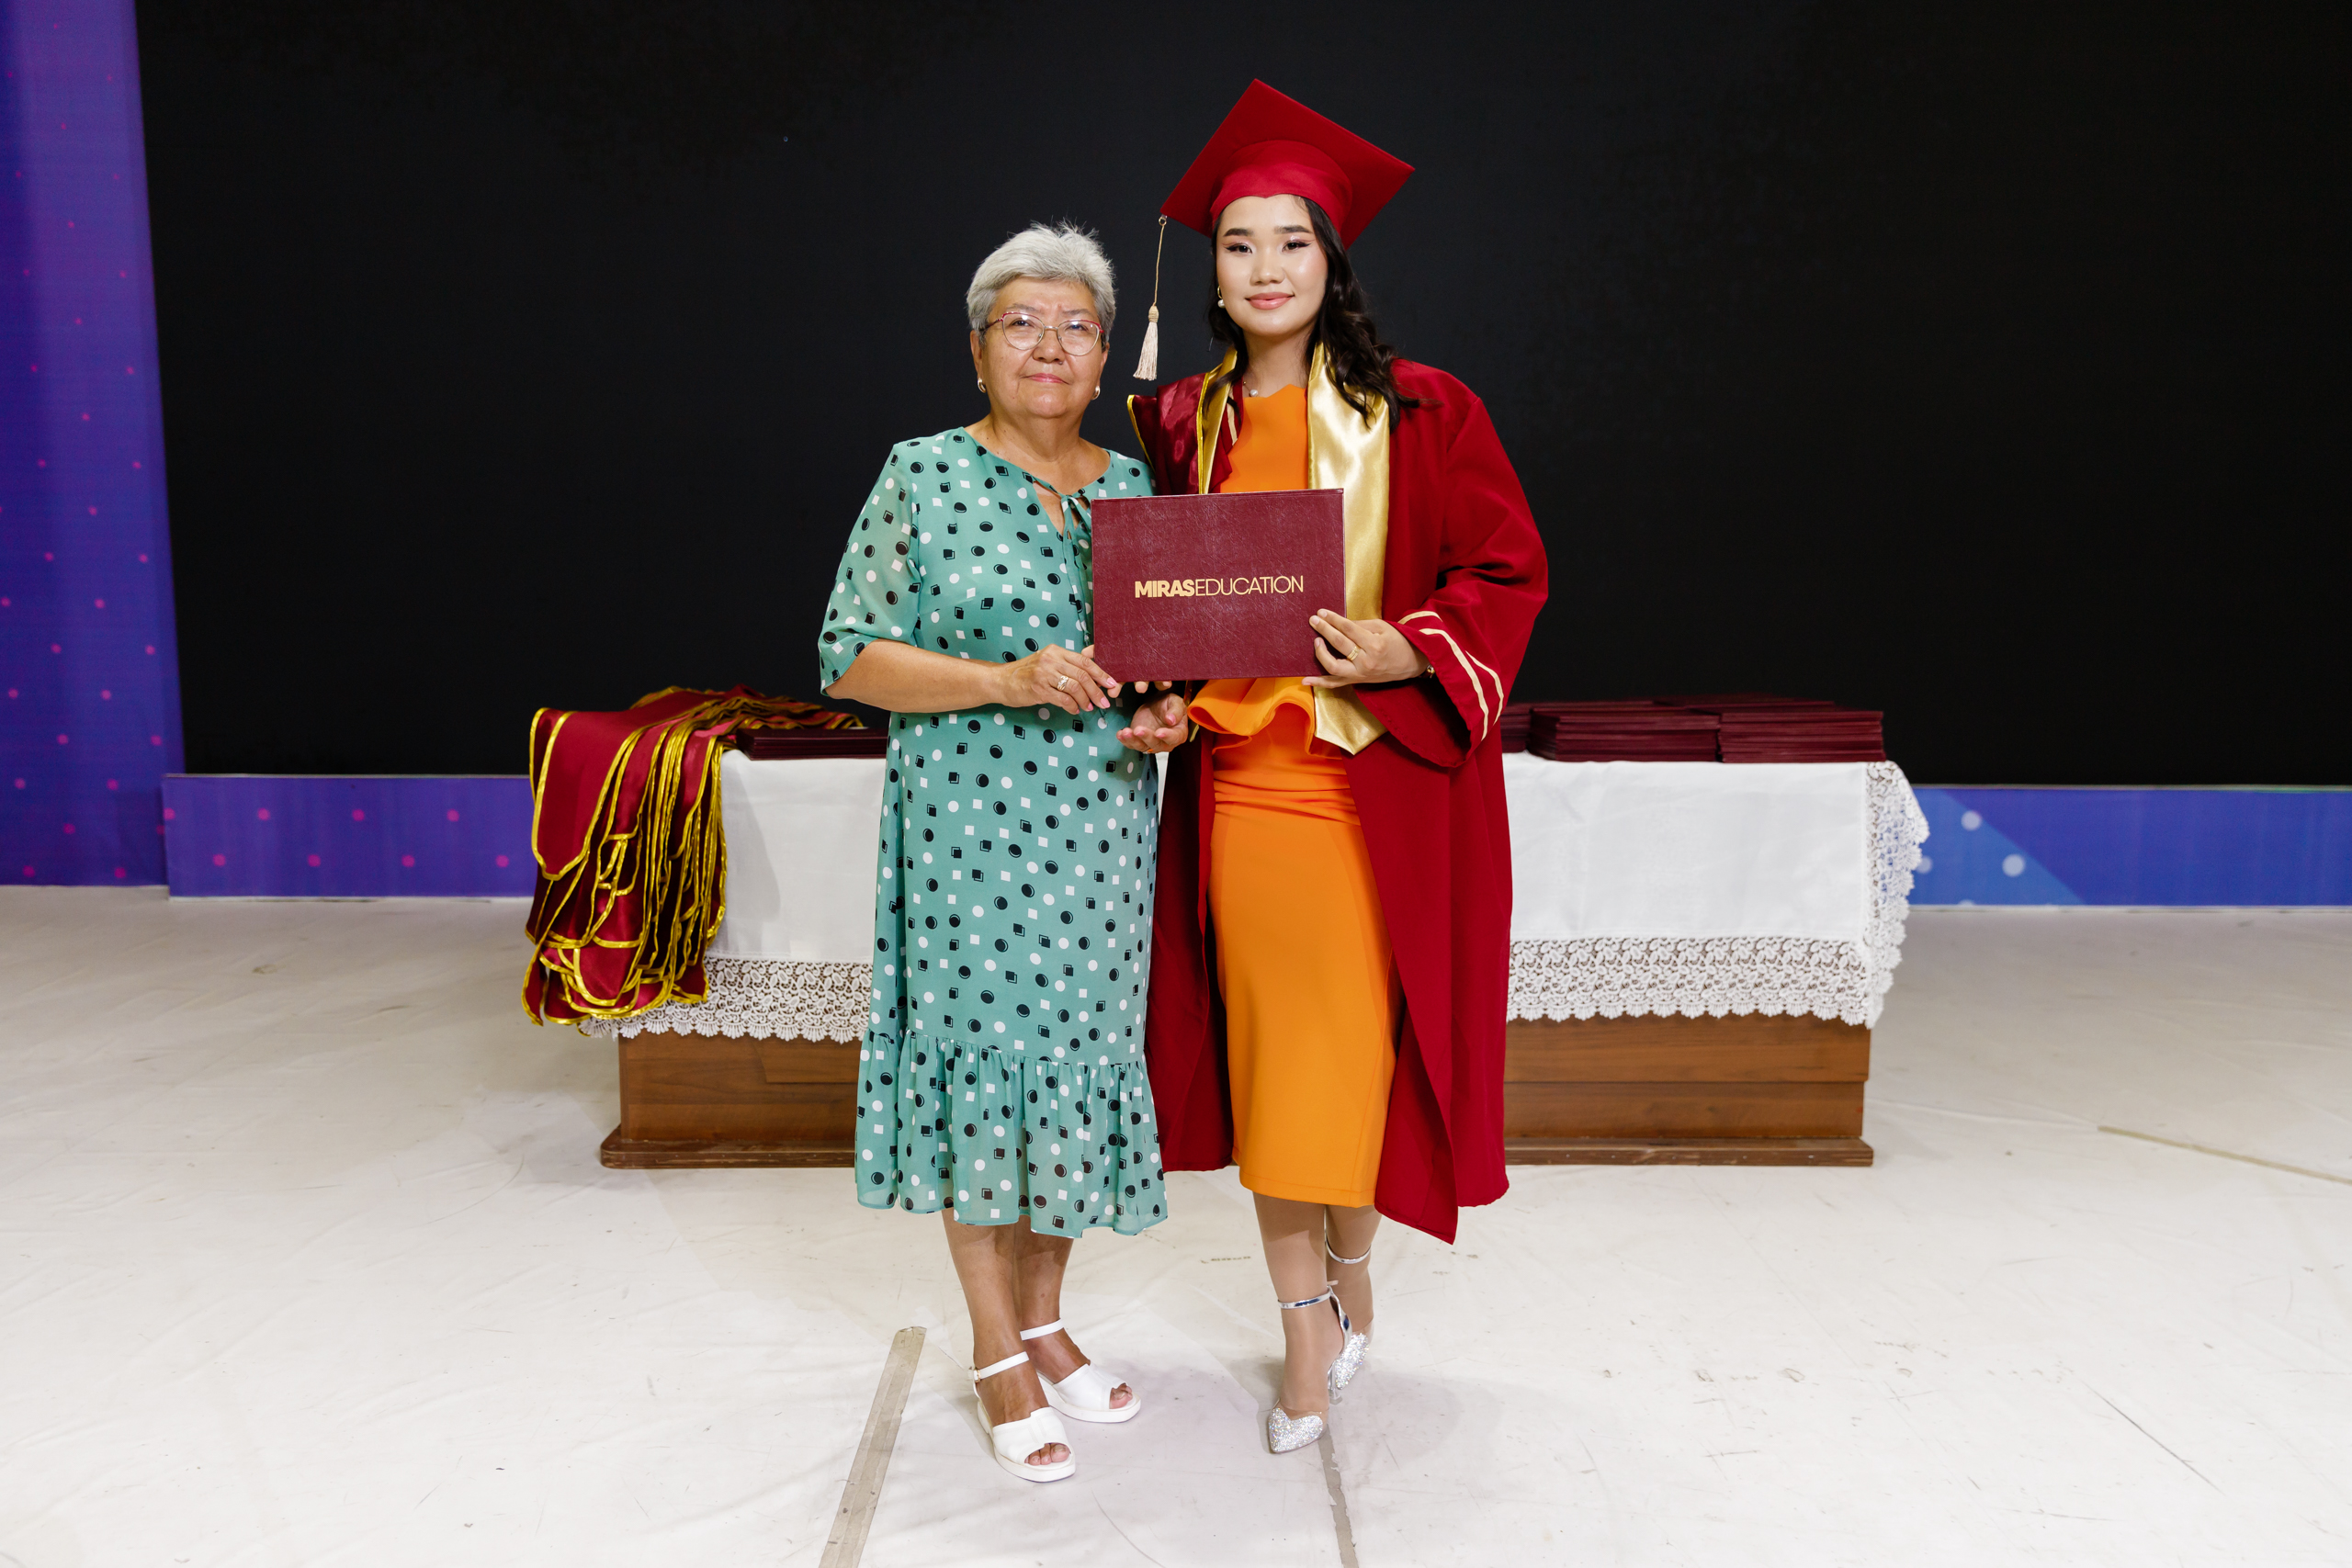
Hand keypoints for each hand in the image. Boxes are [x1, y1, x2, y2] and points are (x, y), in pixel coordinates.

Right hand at [994, 642, 1120, 713]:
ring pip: (1075, 687)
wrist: (1001, 681)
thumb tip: (1093, 677)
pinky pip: (1062, 699)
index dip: (1101, 673)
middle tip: (1103, 702)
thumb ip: (1066, 666)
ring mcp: (1043, 674)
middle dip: (1096, 690)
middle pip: (1082, 675)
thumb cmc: (1027, 674)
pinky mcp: (1038, 688)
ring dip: (1085, 700)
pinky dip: (1072, 706)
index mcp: (1056, 651)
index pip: (1084, 661)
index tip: (1112, 684)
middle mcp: (1051, 660)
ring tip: (1088, 707)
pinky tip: (1074, 710)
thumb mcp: (1047, 663)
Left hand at [1117, 691, 1189, 752]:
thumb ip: (1176, 710)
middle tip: (1138, 730)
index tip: (1158, 732)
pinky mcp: (1139, 741)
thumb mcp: (1175, 702)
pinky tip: (1120, 734)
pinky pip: (1132, 744)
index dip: (1167, 736)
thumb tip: (1171, 720)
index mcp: (1179, 733)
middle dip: (1146, 738)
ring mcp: (1151, 744)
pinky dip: (1125, 741)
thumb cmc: (1168, 704)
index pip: (1174, 738)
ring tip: (1125, 732)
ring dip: (1133, 740)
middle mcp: (1166, 743)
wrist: (1155, 705)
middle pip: (1157, 745)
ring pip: (1143, 747)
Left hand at [1303, 610, 1426, 688]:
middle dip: (1324, 630)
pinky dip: (1320, 682)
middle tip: (1313, 620)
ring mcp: (1360, 674)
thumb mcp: (1382, 628)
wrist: (1411, 663)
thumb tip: (1338, 622)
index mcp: (1375, 645)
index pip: (1348, 629)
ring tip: (1316, 641)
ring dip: (1320, 654)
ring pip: (1333, 666)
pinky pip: (1335, 684)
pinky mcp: (1357, 681)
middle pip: (1339, 644)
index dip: (1333, 619)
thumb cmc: (1398, 642)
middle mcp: (1366, 661)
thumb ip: (1360, 625)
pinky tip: (1305, 679)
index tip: (1321, 612)